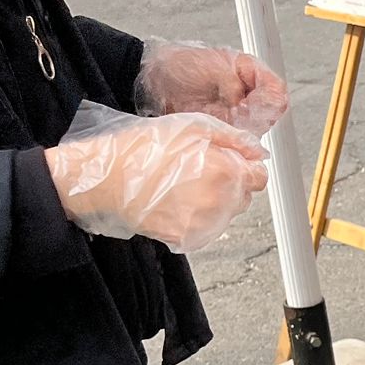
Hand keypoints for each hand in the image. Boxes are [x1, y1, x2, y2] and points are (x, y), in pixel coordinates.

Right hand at [45, 102, 268, 252]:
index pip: (259, 178)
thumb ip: (233, 139)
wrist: (105, 178)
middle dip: (228, 184)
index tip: (228, 163)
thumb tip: (259, 152)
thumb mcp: (193, 127)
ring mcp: (205, 223)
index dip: (245, 167)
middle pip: (243, 196)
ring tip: (181, 186)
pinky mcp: (189, 238)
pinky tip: (174, 202)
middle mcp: (221, 201)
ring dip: (213, 201)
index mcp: (226, 172)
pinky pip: (205, 228)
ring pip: (226, 213)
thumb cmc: (144, 148)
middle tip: (196, 171)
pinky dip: (196, 217)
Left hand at [136, 41, 288, 134]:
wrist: (154, 82)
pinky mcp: (227, 127)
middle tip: (235, 111)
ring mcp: (239, 112)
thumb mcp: (212, 67)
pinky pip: (241, 138)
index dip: (269, 99)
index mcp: (250, 72)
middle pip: (270, 113)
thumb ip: (234, 84)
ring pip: (258, 128)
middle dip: (255, 115)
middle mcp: (248, 94)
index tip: (252, 102)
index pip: (277, 91)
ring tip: (224, 117)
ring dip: (244, 127)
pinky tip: (220, 128)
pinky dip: (234, 137)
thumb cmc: (180, 65)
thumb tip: (244, 104)